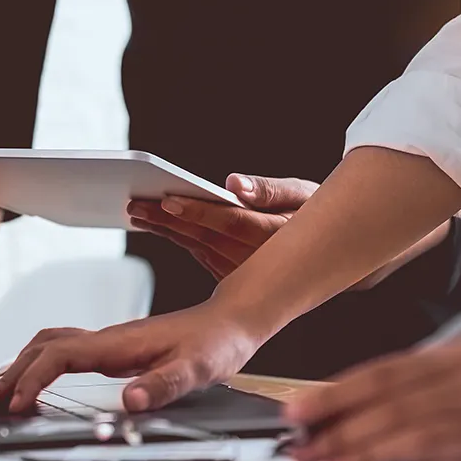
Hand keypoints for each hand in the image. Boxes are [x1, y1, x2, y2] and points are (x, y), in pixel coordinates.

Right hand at [0, 304, 265, 413]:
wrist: (231, 319)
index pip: (60, 356)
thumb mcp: (198, 369)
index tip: (17, 407)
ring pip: (47, 346)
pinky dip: (35, 364)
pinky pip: (60, 351)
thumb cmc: (216, 343)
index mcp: (118, 343)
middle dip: (7, 378)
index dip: (34, 380)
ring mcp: (105, 341)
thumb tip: (127, 402)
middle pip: (41, 350)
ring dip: (17, 369)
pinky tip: (31, 381)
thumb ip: (163, 385)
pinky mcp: (110, 348)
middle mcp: (105, 339)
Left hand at [128, 174, 316, 280]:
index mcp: (274, 235)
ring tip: (136, 211)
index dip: (197, 211)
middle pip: (204, 236)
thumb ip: (270, 189)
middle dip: (166, 219)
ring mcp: (242, 272)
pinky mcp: (231, 276)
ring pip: (196, 247)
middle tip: (135, 204)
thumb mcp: (305, 194)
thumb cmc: (315, 214)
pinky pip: (198, 254)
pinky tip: (156, 224)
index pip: (230, 222)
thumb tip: (235, 183)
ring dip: (165, 229)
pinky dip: (177, 238)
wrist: (326, 254)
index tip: (168, 199)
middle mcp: (256, 259)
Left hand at [284, 341, 460, 460]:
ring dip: (370, 456)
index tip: (300, 411)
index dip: (337, 392)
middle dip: (345, 430)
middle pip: (398, 406)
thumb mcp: (457, 379)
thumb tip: (339, 415)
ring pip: (422, 438)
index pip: (386, 373)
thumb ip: (406, 393)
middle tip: (308, 448)